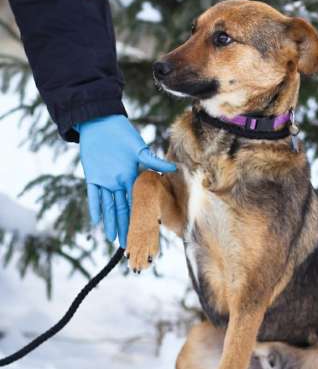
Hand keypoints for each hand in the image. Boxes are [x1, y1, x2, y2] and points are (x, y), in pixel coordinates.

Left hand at [77, 115, 175, 247]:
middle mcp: (119, 182)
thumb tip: (173, 169)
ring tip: (113, 240)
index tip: (142, 231)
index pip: (136, 202)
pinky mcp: (92, 177)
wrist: (101, 123)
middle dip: (125, 227)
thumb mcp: (139, 148)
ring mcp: (105, 181)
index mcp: (132, 177)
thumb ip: (153, 161)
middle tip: (128, 244)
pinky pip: (93, 196)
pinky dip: (95, 208)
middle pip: (122, 209)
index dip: (138, 217)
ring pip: (109, 207)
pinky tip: (97, 222)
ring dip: (111, 222)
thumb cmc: (122, 134)